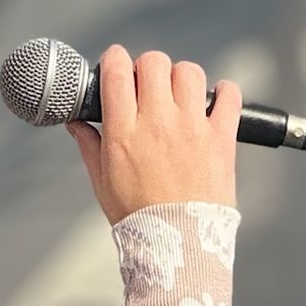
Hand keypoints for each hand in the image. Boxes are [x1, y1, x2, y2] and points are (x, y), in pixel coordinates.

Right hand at [66, 46, 239, 225]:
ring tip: (180, 97)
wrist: (178, 245)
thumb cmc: (138, 216)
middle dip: (148, 67)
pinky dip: (223, 93)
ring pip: (188, 72)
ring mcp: (192, 127)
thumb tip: (76, 122)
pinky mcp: (221, 137)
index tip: (117, 65)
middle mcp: (157, 122)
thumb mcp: (102, 181)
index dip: (115, 60)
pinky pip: (229, 95)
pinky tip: (214, 104)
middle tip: (148, 86)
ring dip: (181, 78)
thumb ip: (89, 144)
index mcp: (124, 131)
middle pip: (153, 62)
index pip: (117, 70)